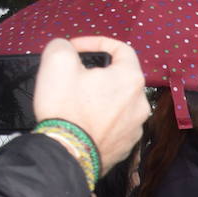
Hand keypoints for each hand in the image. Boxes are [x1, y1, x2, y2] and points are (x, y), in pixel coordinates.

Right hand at [33, 37, 148, 173]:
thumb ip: (64, 46)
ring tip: (77, 101)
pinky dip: (102, 118)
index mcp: (130, 79)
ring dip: (100, 96)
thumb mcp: (57, 61)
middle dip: (97, 72)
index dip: (97, 42)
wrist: (68, 154)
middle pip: (120, 77)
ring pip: (118, 102)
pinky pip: (115, 123)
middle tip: (74, 76)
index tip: (76, 48)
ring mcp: (136, 127)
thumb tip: (67, 49)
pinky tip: (83, 121)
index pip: (122, 49)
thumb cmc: (66, 109)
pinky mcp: (127, 145)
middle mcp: (140, 103)